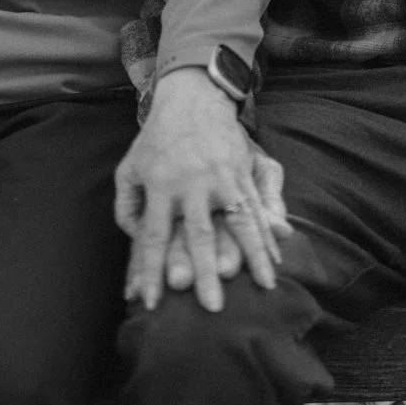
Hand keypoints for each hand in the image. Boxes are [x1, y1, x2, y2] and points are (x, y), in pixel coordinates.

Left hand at [115, 67, 282, 311]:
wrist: (191, 97)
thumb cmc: (156, 138)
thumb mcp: (130, 166)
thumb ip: (127, 205)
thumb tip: (135, 240)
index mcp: (160, 184)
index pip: (153, 236)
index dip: (151, 271)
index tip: (152, 302)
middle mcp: (191, 182)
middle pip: (198, 235)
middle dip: (205, 272)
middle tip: (211, 307)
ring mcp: (220, 176)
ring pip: (239, 222)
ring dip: (252, 256)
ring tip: (265, 286)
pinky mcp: (241, 170)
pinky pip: (256, 205)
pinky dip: (268, 232)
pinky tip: (277, 254)